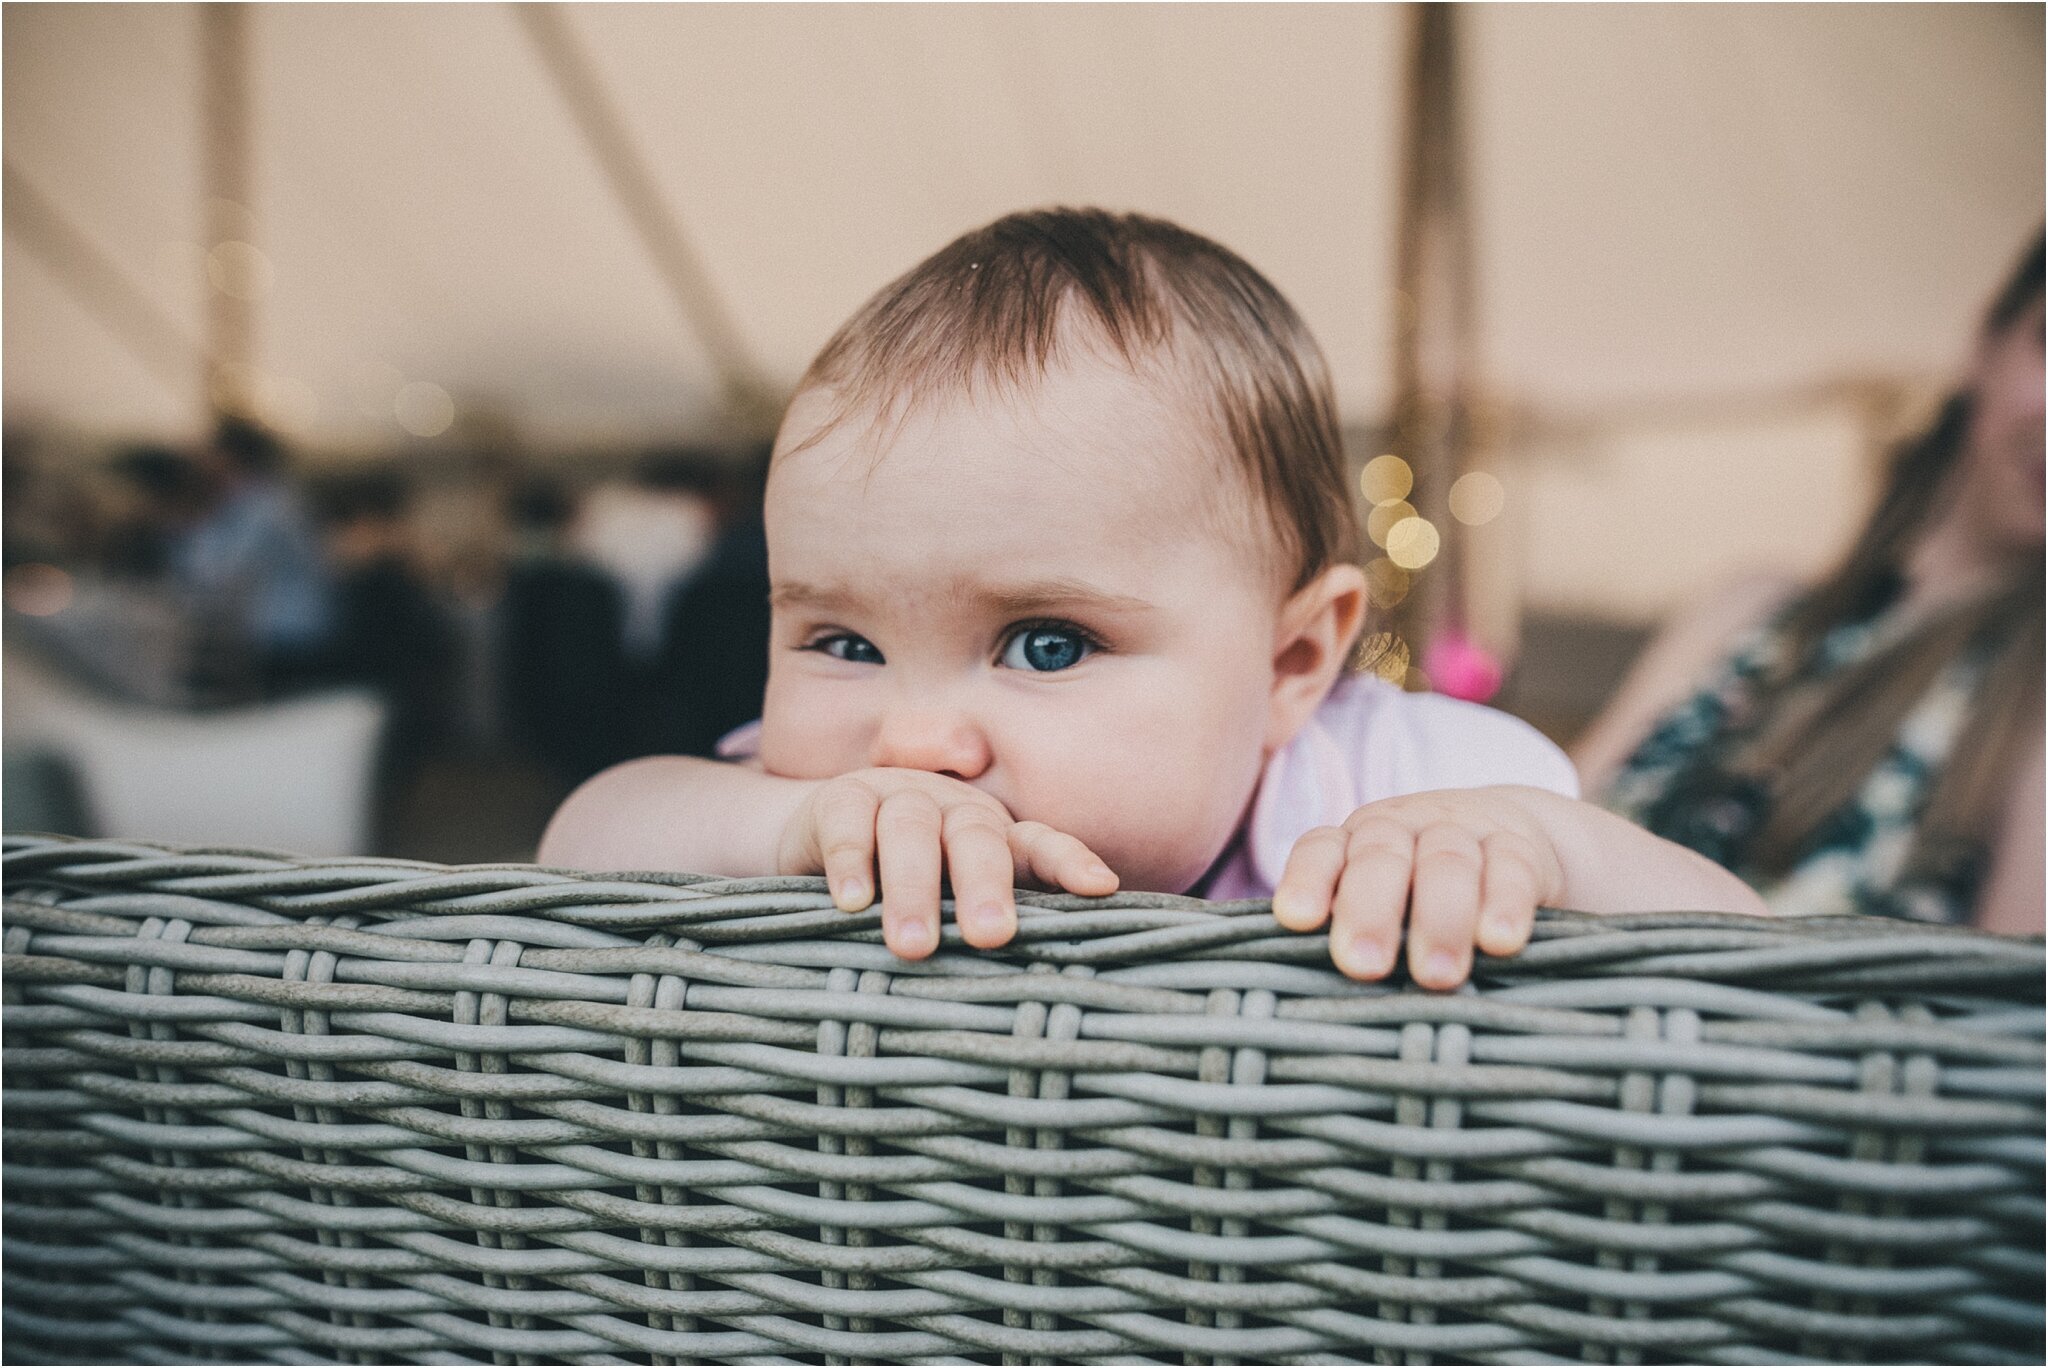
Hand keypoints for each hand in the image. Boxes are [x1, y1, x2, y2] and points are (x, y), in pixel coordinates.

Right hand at [777, 768, 1118, 959]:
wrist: (814, 848)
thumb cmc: (899, 896)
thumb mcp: (947, 913)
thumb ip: (979, 937)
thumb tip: (1024, 1004)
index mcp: (993, 839)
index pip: (1039, 846)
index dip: (1069, 863)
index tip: (1100, 888)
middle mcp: (952, 812)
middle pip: (977, 838)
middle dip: (986, 886)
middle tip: (991, 936)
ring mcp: (898, 797)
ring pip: (912, 829)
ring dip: (914, 886)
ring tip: (912, 946)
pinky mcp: (841, 798)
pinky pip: (850, 822)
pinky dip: (851, 860)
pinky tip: (853, 903)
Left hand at [1270, 788, 1565, 989]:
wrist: (1514, 836)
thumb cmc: (1422, 896)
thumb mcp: (1383, 908)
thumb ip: (1352, 940)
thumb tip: (1313, 1008)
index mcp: (1354, 843)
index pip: (1321, 850)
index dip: (1308, 880)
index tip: (1297, 918)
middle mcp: (1402, 829)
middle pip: (1380, 857)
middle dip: (1369, 910)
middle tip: (1364, 965)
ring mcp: (1462, 831)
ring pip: (1447, 862)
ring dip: (1440, 918)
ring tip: (1437, 976)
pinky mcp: (1520, 846)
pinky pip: (1512, 866)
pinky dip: (1506, 902)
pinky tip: (1499, 942)